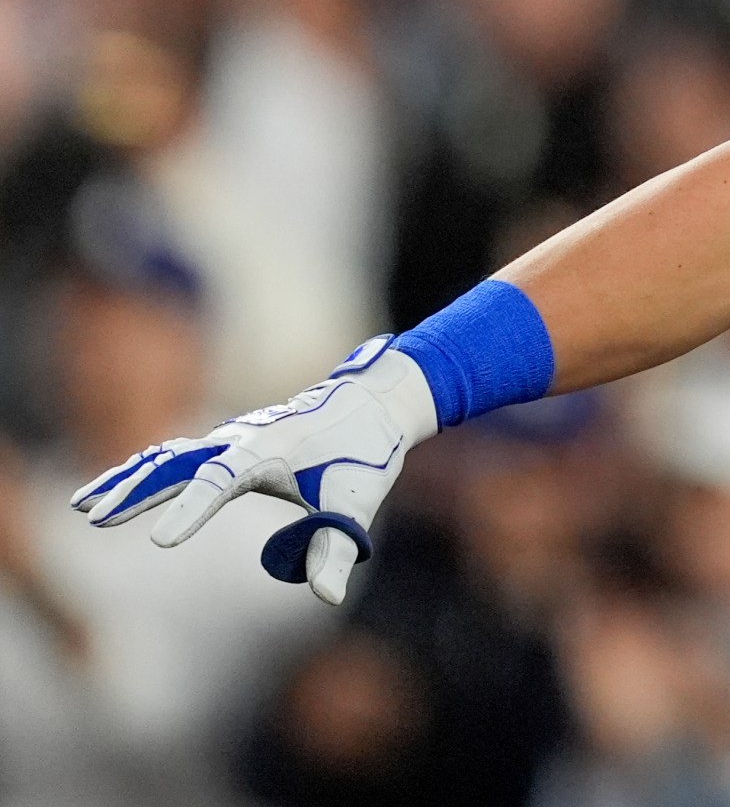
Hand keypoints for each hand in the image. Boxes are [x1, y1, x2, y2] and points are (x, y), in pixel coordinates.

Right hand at [69, 335, 438, 604]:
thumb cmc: (364, 456)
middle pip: (176, 463)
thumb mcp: (356, 506)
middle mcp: (240, 438)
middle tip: (94, 517)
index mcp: (268, 450)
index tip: (160, 542)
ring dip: (127, 479)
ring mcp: (231, 437)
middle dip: (134, 490)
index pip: (219, 480)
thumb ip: (337, 550)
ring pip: (168, 456)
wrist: (372, 405)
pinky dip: (144, 470)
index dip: (190, 510)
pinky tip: (116, 487)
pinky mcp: (228, 443)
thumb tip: (328, 598)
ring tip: (84, 505)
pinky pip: (176, 456)